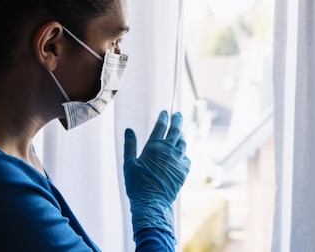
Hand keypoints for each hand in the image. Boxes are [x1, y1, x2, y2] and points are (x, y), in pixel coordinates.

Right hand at [123, 111, 190, 235]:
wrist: (152, 202)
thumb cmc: (137, 184)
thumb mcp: (129, 164)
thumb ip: (130, 146)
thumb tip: (128, 130)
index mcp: (154, 146)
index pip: (161, 126)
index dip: (163, 118)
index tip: (165, 112)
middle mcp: (168, 150)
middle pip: (176, 131)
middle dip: (177, 120)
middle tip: (178, 114)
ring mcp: (178, 160)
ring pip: (183, 143)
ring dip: (181, 136)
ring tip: (180, 133)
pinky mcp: (183, 171)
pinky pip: (186, 158)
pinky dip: (184, 153)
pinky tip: (181, 154)